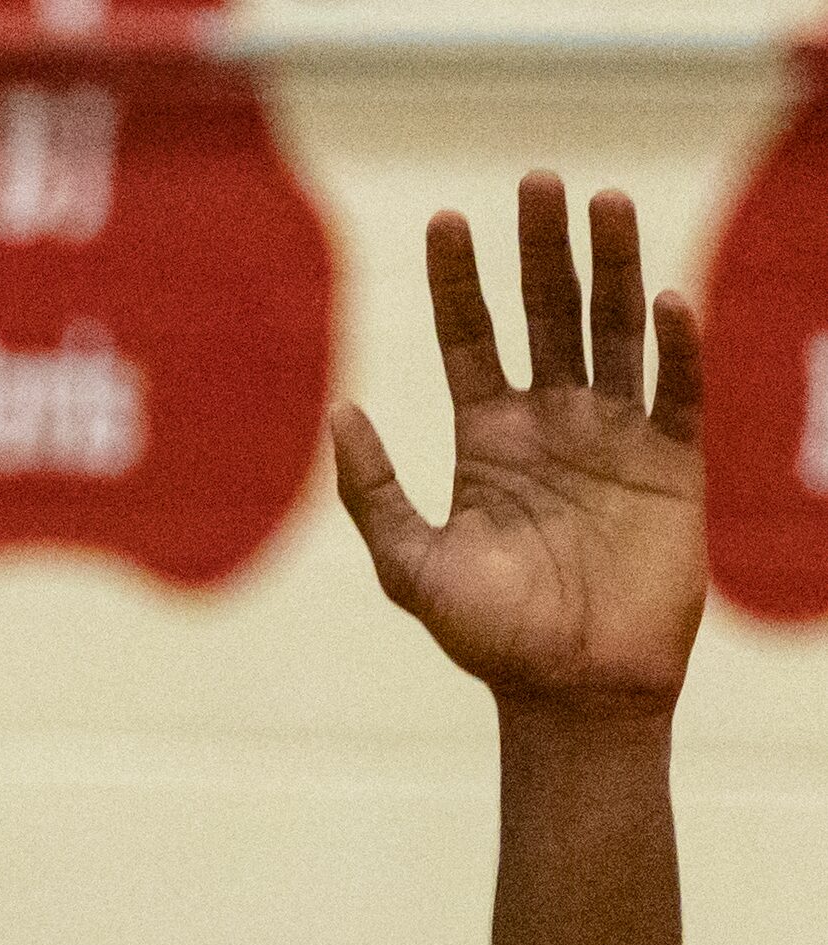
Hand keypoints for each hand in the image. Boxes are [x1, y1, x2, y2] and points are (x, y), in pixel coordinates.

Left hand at [334, 173, 703, 717]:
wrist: (570, 692)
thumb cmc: (488, 638)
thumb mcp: (410, 567)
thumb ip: (373, 493)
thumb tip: (339, 411)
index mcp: (488, 439)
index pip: (471, 338)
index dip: (459, 281)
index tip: (446, 219)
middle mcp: (552, 424)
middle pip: (546, 314)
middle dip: (542, 249)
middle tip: (538, 180)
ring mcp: (615, 438)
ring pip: (615, 332)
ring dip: (613, 268)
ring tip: (608, 202)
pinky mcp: (672, 465)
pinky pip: (677, 391)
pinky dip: (676, 347)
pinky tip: (665, 301)